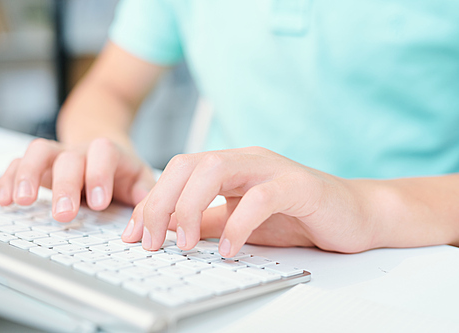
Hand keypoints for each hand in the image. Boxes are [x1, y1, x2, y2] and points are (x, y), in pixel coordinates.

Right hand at [0, 137, 154, 221]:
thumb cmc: (122, 170)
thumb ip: (145, 195)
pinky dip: (8, 179)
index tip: (99, 203)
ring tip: (22, 201)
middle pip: (68, 159)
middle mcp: (80, 151)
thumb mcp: (141, 180)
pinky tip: (4, 200)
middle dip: (64, 186)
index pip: (104, 154)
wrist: (104, 147)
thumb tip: (146, 220)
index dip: (99, 176)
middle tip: (63, 214)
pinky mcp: (38, 165)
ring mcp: (56, 156)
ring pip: (38, 152)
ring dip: (28, 175)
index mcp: (109, 153)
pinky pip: (18, 163)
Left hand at [122, 147, 376, 256]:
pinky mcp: (297, 185)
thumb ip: (208, 221)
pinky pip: (260, 198)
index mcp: (228, 165)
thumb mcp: (239, 221)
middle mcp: (245, 160)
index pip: (177, 172)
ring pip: (216, 169)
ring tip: (186, 245)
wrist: (352, 214)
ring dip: (191, 208)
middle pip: (188, 165)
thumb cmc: (296, 216)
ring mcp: (271, 168)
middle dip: (161, 203)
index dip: (150, 202)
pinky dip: (239, 224)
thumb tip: (169, 230)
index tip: (133, 235)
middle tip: (150, 241)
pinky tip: (231, 250)